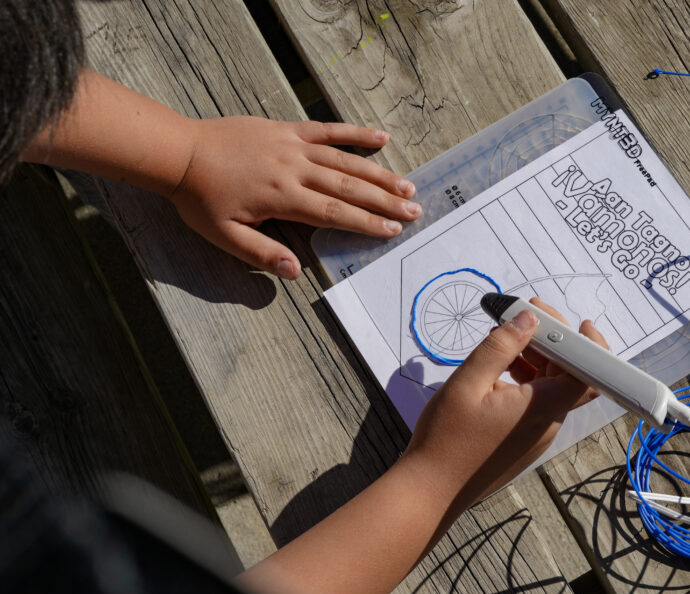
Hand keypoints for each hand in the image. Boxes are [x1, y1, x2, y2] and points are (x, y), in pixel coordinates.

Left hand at [170, 117, 420, 278]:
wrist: (179, 152)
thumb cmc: (200, 199)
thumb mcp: (224, 236)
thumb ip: (262, 253)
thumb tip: (295, 272)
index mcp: (283, 198)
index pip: (335, 213)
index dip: (367, 222)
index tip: (393, 230)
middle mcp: (295, 169)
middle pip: (349, 187)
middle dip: (385, 200)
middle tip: (414, 210)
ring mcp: (293, 146)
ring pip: (345, 160)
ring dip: (379, 173)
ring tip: (407, 185)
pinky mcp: (288, 128)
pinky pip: (327, 129)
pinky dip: (355, 132)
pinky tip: (381, 137)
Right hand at [404, 298, 607, 504]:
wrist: (431, 492)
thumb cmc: (445, 440)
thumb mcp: (467, 383)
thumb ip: (500, 347)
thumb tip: (528, 319)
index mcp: (540, 408)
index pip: (586, 375)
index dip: (588, 346)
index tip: (575, 324)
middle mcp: (546, 424)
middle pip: (567, 375)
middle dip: (552, 341)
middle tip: (524, 313)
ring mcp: (536, 435)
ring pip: (549, 388)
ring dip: (535, 359)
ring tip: (504, 335)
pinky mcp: (523, 441)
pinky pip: (535, 403)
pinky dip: (524, 379)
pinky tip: (498, 366)